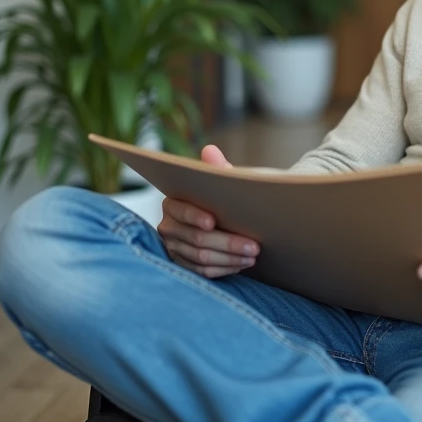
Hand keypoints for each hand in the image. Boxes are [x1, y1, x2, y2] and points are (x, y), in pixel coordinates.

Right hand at [157, 144, 259, 278]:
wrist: (223, 219)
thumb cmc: (222, 198)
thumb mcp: (222, 183)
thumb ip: (216, 170)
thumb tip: (210, 150)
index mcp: (172, 203)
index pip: (181, 211)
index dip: (195, 216)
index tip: (213, 221)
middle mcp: (168, 227)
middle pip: (196, 239)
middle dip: (227, 243)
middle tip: (253, 245)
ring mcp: (174, 248)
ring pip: (201, 258)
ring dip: (229, 258)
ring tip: (253, 255)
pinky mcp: (183, 264)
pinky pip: (202, 272)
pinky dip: (224, 269)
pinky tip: (242, 264)